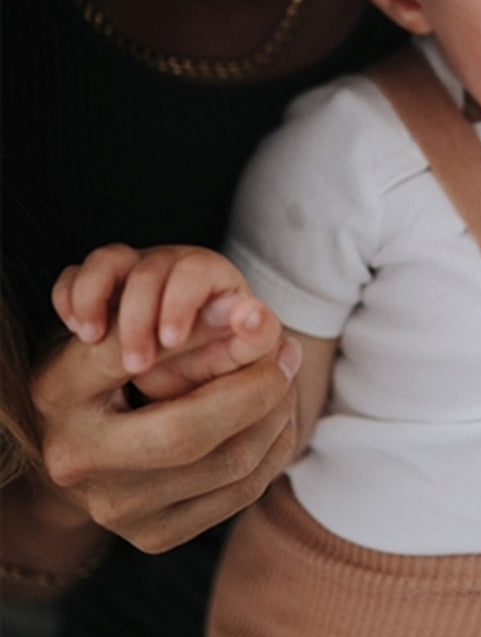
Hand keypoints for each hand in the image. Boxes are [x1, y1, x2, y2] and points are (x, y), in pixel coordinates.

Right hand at [30, 311, 301, 553]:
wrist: (79, 451)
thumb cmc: (108, 374)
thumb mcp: (123, 336)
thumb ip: (176, 323)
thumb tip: (249, 311)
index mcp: (57, 395)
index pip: (131, 357)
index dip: (200, 336)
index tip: (252, 312)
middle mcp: (78, 461)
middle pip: (187, 431)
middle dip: (256, 387)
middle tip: (287, 351)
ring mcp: (116, 509)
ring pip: (230, 463)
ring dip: (276, 415)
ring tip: (286, 378)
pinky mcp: (155, 536)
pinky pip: (242, 492)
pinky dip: (275, 448)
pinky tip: (279, 417)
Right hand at [52, 243, 268, 377]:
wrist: (191, 375)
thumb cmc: (222, 361)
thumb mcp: (242, 355)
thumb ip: (255, 336)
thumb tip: (254, 314)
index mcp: (213, 275)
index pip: (195, 270)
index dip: (180, 301)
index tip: (171, 341)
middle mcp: (173, 265)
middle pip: (148, 268)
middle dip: (136, 316)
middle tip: (137, 365)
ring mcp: (134, 271)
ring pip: (107, 261)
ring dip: (95, 300)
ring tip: (92, 339)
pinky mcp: (101, 287)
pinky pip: (75, 275)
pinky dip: (69, 297)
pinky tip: (76, 331)